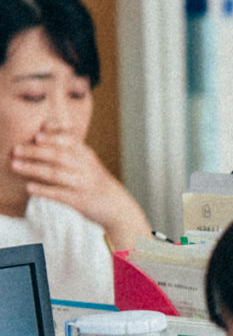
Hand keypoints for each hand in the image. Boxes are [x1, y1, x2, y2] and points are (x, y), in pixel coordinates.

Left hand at [9, 134, 148, 249]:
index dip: (53, 136)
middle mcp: (85, 167)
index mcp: (86, 154)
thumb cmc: (93, 180)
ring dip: (34, 169)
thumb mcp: (86, 160)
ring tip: (15, 165)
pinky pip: (59, 194)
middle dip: (35, 152)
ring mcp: (82, 184)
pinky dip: (43, 191)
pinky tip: (29, 187)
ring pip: (56, 174)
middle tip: (16, 149)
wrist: (115, 204)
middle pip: (58, 156)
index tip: (37, 134)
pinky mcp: (79, 200)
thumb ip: (68, 146)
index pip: (70, 140)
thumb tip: (42, 130)